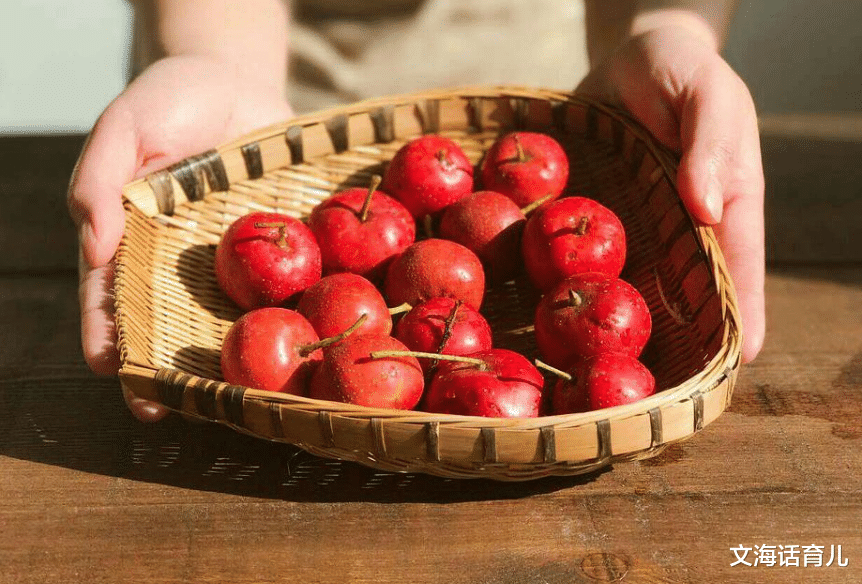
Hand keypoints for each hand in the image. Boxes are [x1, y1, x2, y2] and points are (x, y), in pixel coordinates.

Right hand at [68, 55, 292, 420]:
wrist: (237, 81)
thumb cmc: (171, 98)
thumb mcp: (126, 124)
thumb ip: (101, 178)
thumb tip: (94, 244)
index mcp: (133, 238)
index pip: (110, 296)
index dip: (107, 335)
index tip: (112, 372)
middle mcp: (178, 260)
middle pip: (165, 322)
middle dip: (162, 367)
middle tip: (164, 410)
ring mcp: (227, 260)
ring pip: (220, 317)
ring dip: (222, 356)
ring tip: (227, 398)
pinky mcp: (271, 248)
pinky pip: (274, 286)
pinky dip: (278, 315)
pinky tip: (287, 344)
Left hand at [577, 24, 764, 362]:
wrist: (629, 55)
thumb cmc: (682, 69)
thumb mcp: (707, 95)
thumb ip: (710, 146)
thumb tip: (704, 208)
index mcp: (725, 204)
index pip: (739, 270)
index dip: (740, 317)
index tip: (736, 366)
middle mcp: (681, 226)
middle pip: (687, 292)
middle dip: (678, 338)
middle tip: (660, 388)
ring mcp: (637, 225)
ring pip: (634, 283)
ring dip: (620, 321)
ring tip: (603, 370)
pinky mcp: (596, 215)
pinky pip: (584, 253)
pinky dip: (574, 281)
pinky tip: (553, 313)